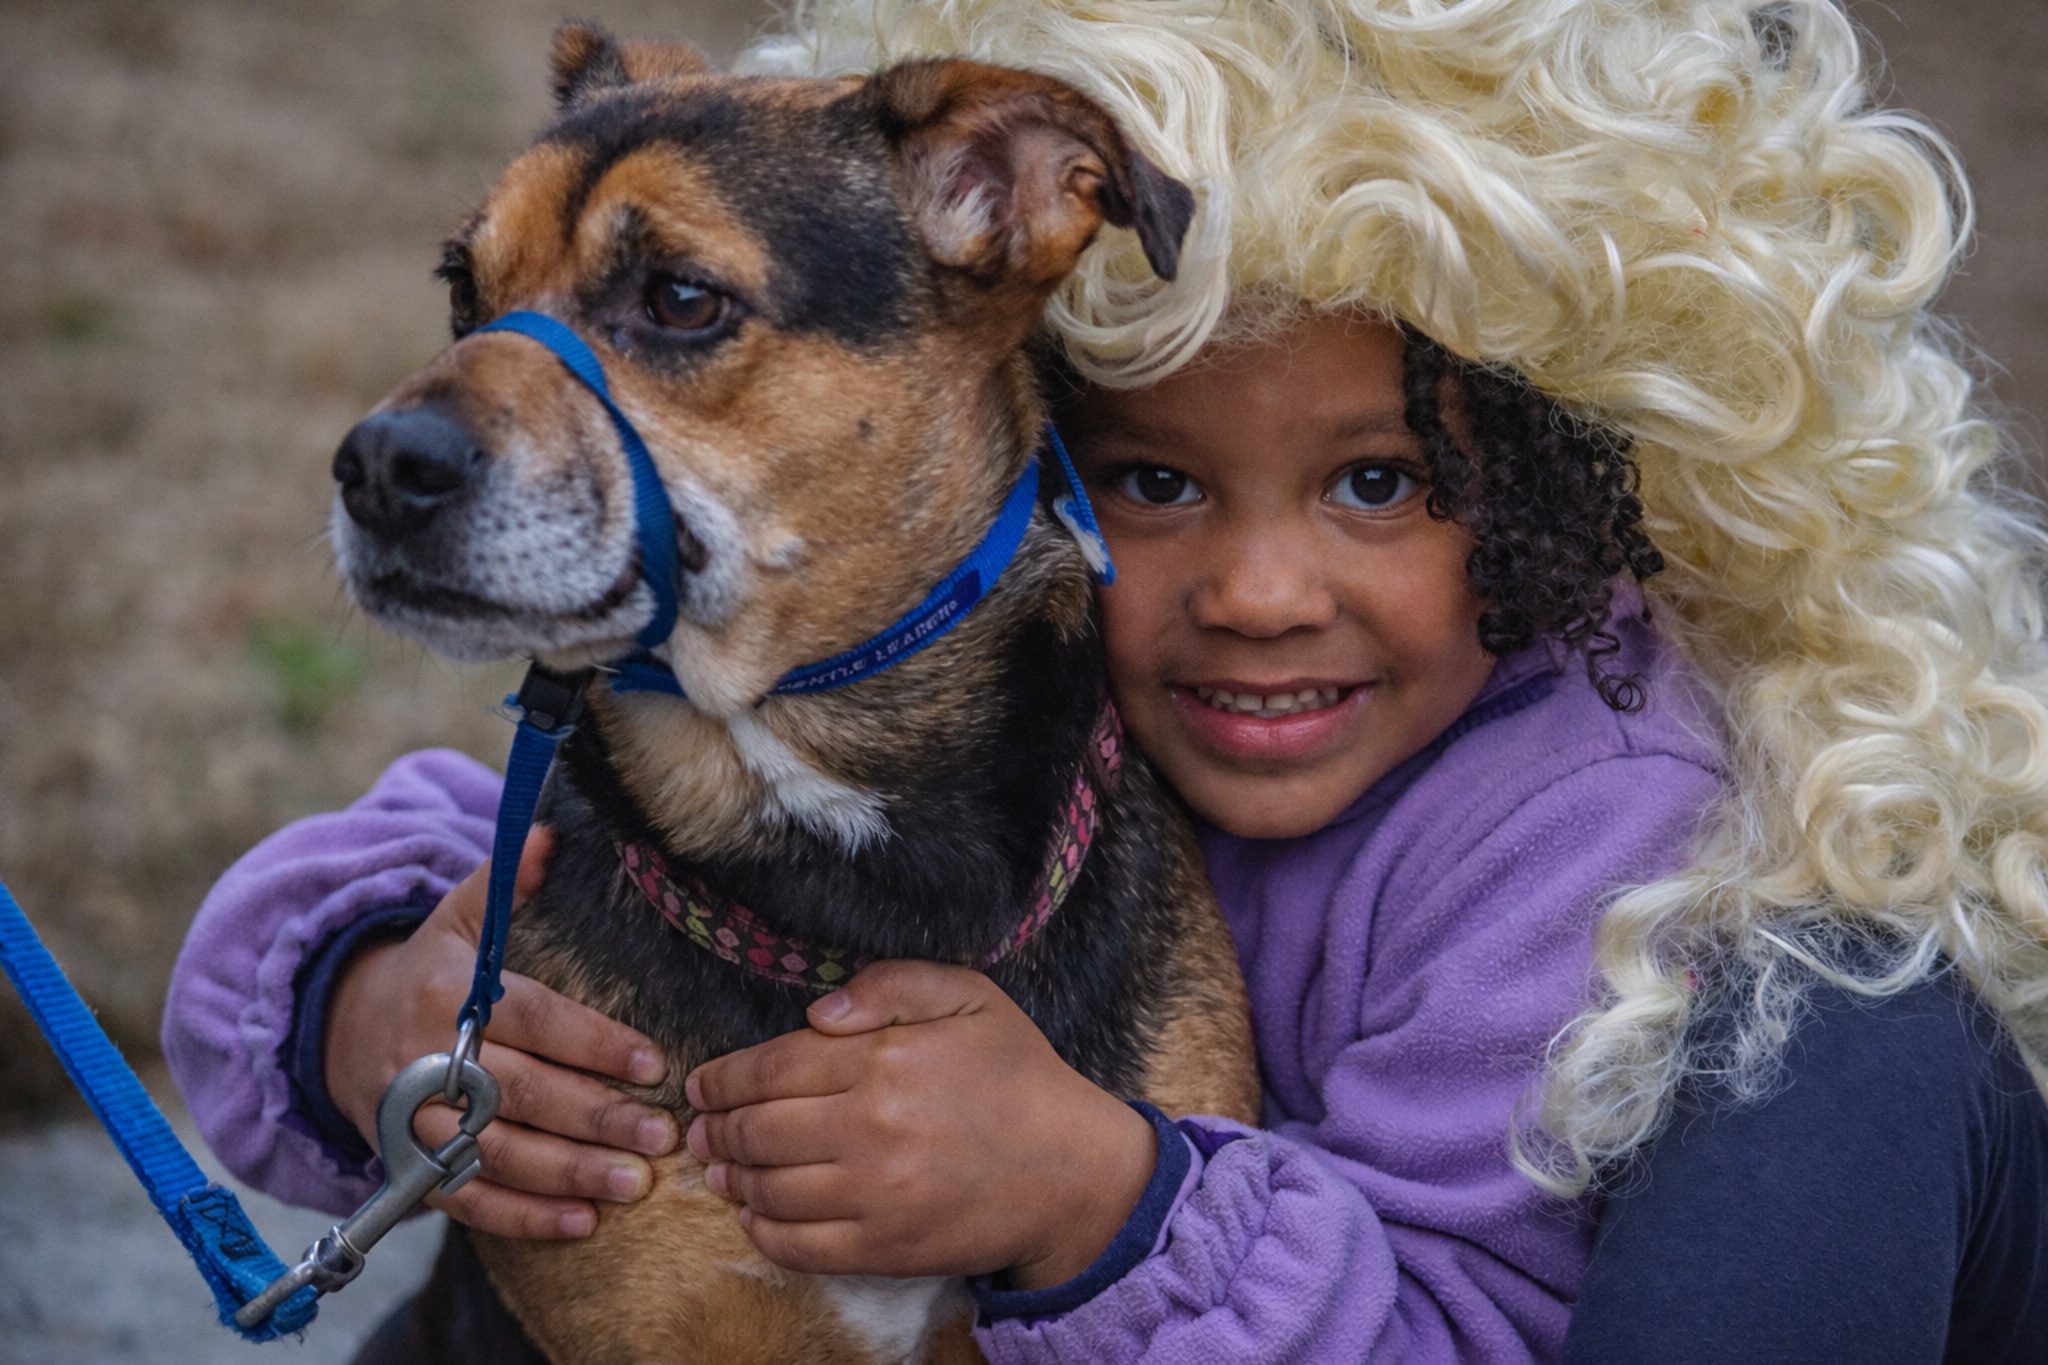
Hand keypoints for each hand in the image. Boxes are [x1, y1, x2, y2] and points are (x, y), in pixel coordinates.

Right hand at [325, 827, 677, 1238]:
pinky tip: (580, 1223)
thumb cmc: (427, 970)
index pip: (534, 1020)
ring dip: (569, 1174)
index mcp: (449, 992)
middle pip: (522, 1095)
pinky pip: (468, 1199)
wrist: (339, 1030)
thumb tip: (552, 833)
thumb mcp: (458, 917)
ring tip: (635, 1184)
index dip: (594, 1044)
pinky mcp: (408, 1165)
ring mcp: (414, 1119)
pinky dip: (523, 1217)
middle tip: (662, 1137)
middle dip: (596, 1118)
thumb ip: (505, 880)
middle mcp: (428, 1058)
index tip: (654, 1065)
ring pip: (499, 1154)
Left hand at [683, 961, 1155, 1286]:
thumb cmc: (1018, 1076)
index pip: (773, 1068)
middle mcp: (873, 1128)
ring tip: (721, 1166)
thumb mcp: (970, 997)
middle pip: (759, 1130)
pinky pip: (797, 1246)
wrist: (1073, 1171)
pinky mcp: (885, 1249)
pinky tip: (754, 1213)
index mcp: (887, 1060)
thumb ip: (891, 985)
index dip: (724, 1078)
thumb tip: (815, 1012)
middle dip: (717, 1127)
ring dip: (731, 1177)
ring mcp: (876, 1196)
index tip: (702, 1084)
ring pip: (769, 1189)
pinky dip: (761, 1230)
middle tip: (702, 1126)